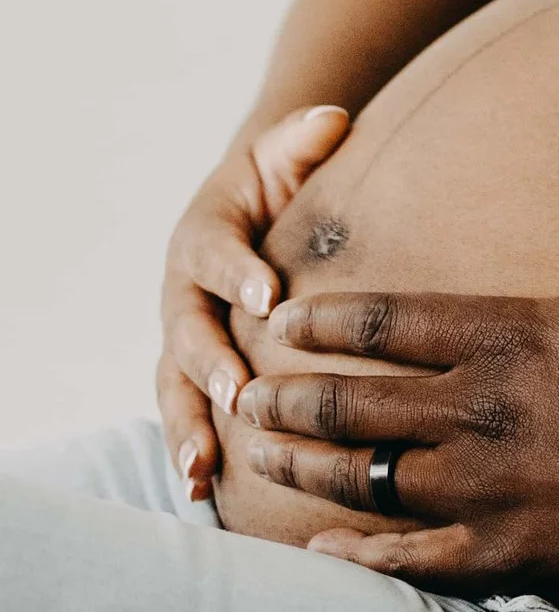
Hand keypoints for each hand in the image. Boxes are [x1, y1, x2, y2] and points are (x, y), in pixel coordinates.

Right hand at [155, 110, 352, 502]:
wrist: (255, 208)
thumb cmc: (279, 181)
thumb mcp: (286, 152)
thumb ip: (303, 138)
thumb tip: (330, 119)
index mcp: (203, 235)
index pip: (215, 252)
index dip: (236, 272)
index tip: (267, 296)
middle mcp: (182, 291)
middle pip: (186, 331)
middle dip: (210, 365)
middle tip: (240, 395)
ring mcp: (183, 337)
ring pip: (175, 385)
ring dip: (187, 425)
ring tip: (204, 467)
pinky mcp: (193, 373)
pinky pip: (185, 413)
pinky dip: (191, 449)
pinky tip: (204, 491)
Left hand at [235, 84, 558, 611]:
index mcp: (519, 334)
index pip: (385, 320)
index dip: (322, 319)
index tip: (283, 316)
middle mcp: (488, 412)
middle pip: (351, 403)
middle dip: (287, 396)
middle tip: (241, 389)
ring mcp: (497, 491)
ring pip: (365, 482)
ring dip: (304, 470)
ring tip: (260, 459)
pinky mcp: (521, 557)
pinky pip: (415, 564)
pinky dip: (363, 558)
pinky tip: (328, 552)